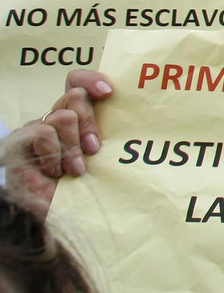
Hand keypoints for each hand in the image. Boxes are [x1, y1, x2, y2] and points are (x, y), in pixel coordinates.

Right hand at [3, 69, 113, 214]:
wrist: (57, 213)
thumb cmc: (87, 185)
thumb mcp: (103, 159)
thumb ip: (110, 136)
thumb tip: (134, 119)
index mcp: (77, 116)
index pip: (77, 82)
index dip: (91, 80)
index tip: (108, 92)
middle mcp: (56, 118)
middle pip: (74, 96)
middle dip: (89, 122)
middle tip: (94, 149)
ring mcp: (38, 128)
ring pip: (62, 116)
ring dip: (73, 145)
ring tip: (77, 169)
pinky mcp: (21, 142)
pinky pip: (42, 132)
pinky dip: (54, 153)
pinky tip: (56, 171)